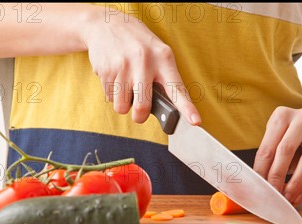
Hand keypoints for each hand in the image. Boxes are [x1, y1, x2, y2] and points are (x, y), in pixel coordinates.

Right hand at [81, 10, 200, 124]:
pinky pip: (109, 98)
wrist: (106, 24)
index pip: (177, 89)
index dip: (187, 108)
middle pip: (143, 107)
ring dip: (123, 104)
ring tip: (126, 86)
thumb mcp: (158, 54)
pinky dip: (112, 93)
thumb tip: (171, 109)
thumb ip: (165, 79)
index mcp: (163, 58)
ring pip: (122, 106)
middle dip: (140, 116)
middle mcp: (145, 61)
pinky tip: (115, 77)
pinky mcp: (106, 70)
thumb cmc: (138, 44)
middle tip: (140, 112)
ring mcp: (123, 66)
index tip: (196, 122)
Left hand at [253, 107, 301, 203]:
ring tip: (285, 198)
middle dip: (276, 176)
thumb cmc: (291, 140)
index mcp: (282, 115)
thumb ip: (268, 155)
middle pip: (286, 150)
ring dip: (294, 184)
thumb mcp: (277, 139)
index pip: (268, 146)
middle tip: (271, 192)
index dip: (261, 168)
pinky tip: (297, 197)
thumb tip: (258, 181)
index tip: (257, 185)